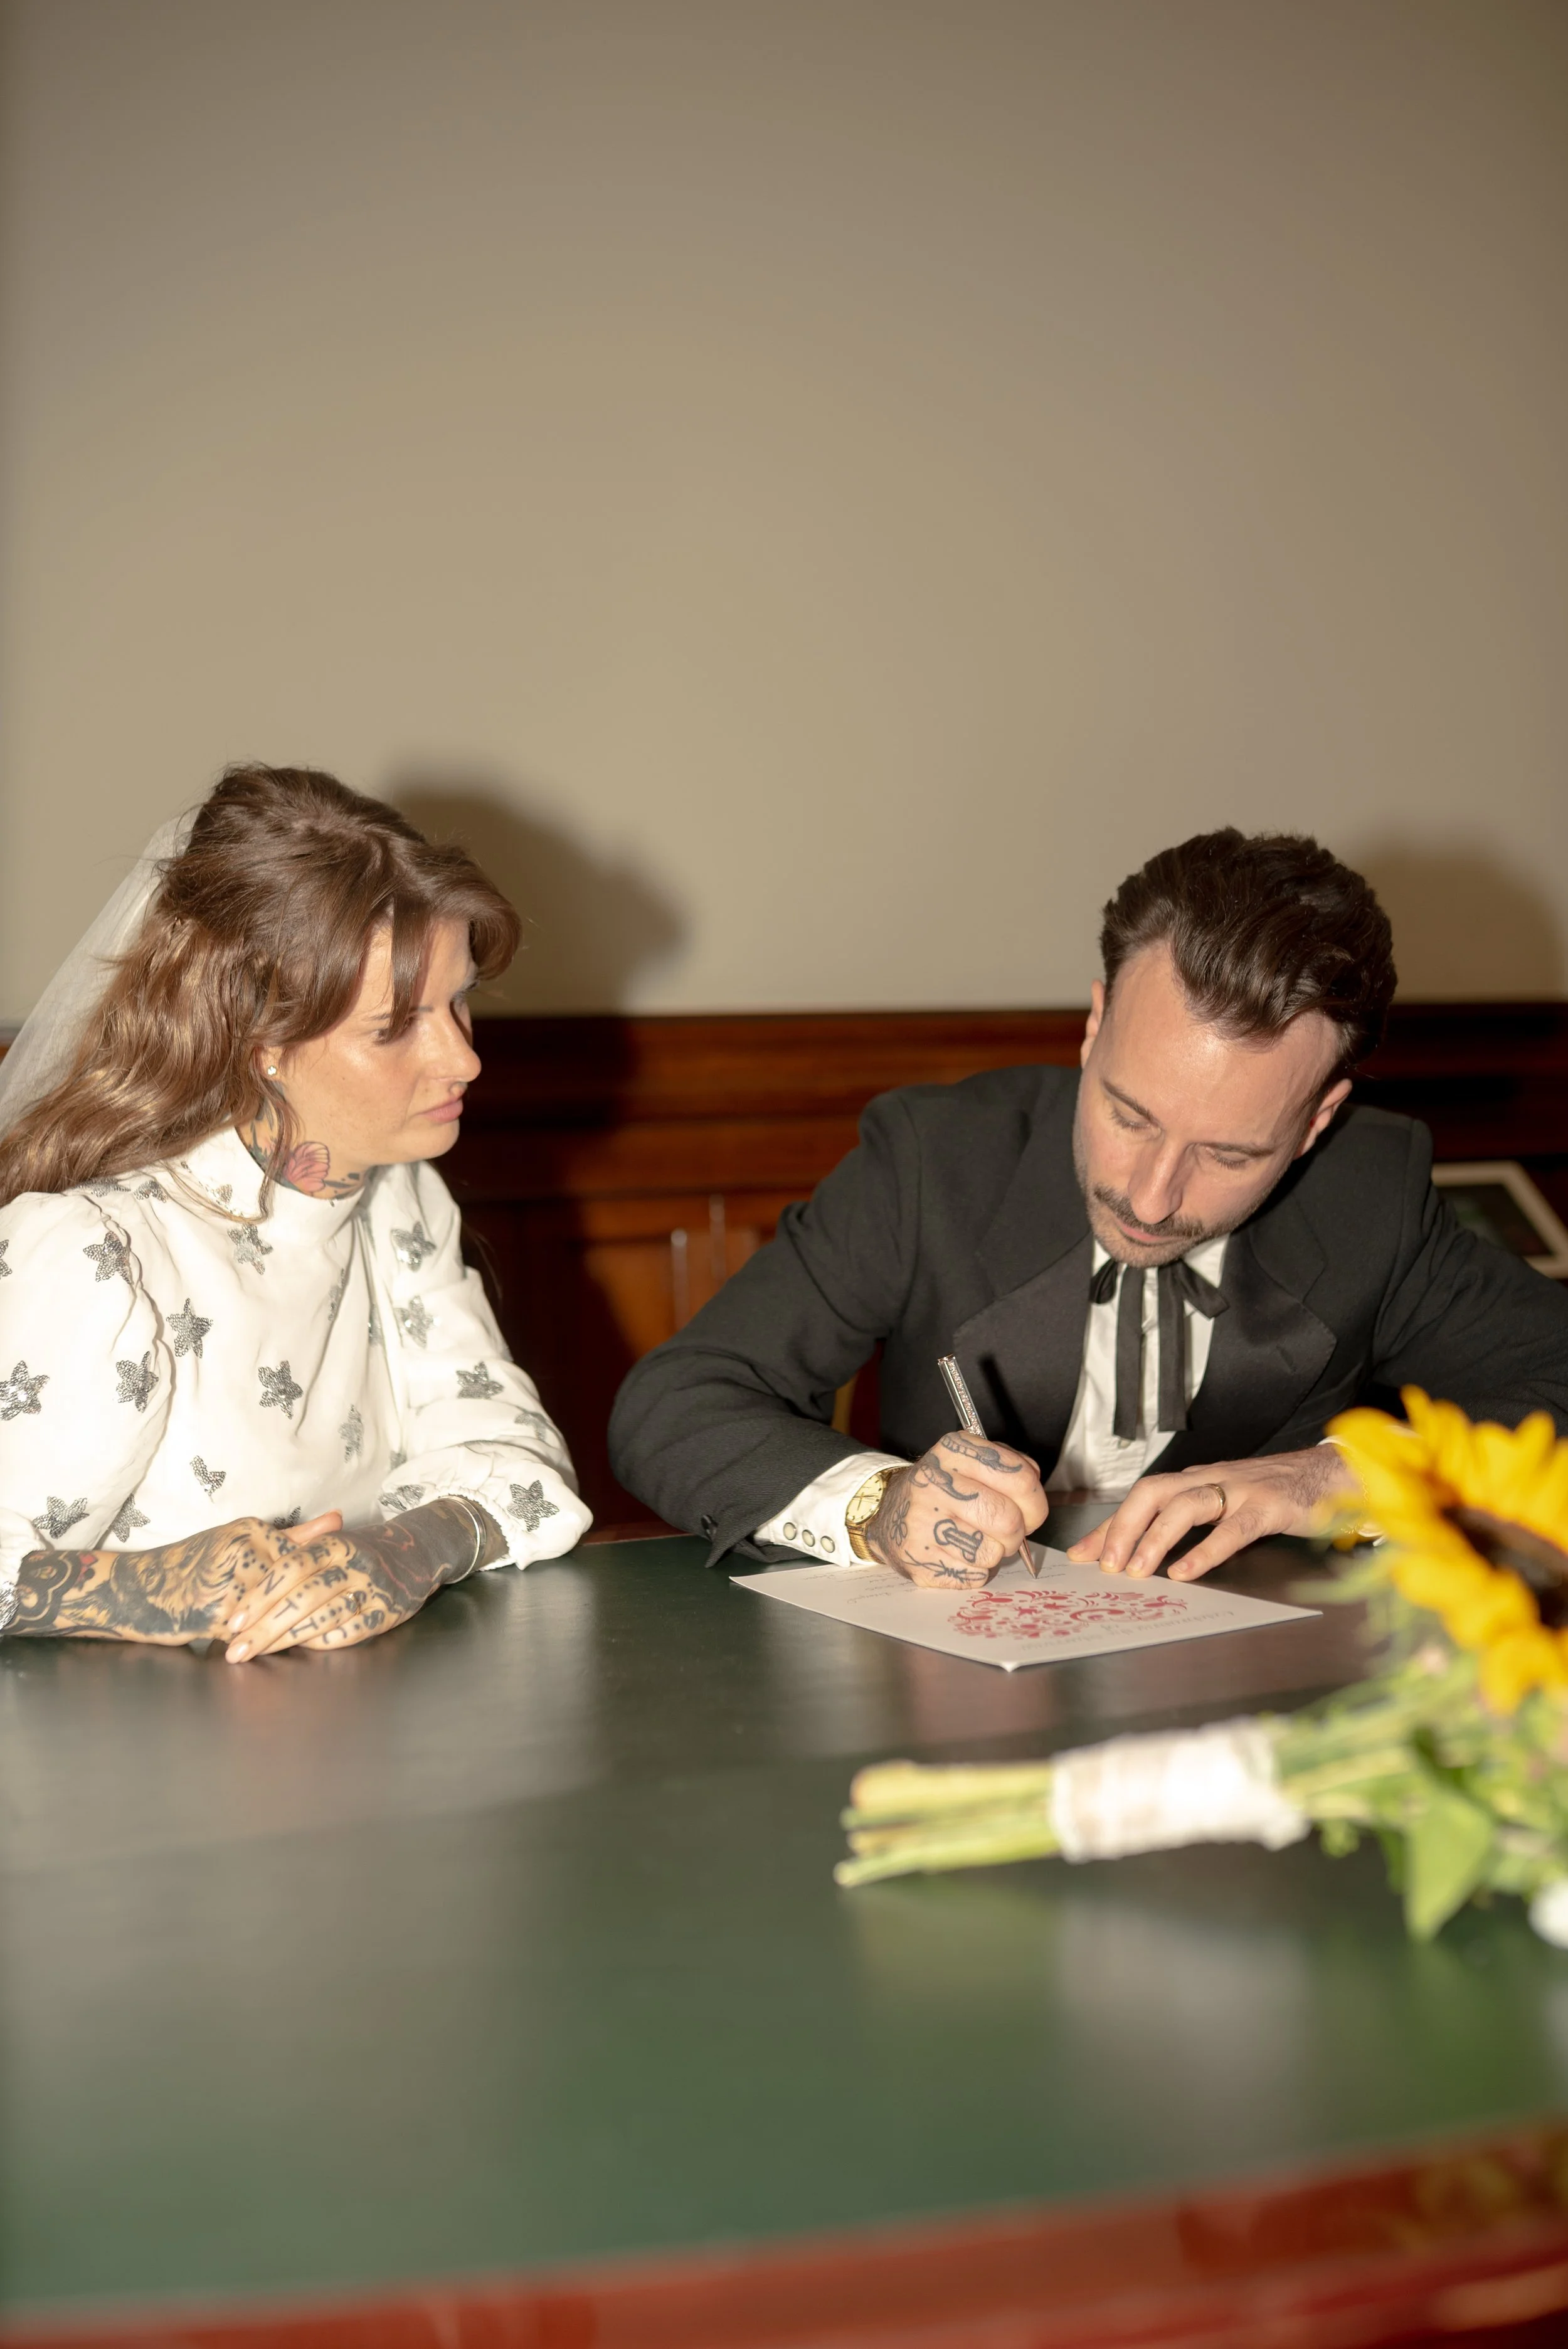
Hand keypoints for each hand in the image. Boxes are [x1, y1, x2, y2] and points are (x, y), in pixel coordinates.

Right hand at [10, 1512, 344, 1642]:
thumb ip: (294, 1536)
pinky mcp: (218, 1617)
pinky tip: (292, 1648)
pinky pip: (258, 1632)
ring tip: (328, 1632)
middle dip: (323, 1603)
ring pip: (281, 1610)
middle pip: (298, 1585)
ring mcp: (230, 1585)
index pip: (304, 1557)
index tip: (354, 1588)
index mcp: (249, 1531)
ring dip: (303, 1625)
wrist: (137, 1591)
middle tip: (355, 1612)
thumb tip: (340, 1520)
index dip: (327, 1577)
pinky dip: (275, 1641)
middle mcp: (242, 1552)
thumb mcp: (242, 1542)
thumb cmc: (194, 1566)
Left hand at [225, 1497, 499, 1660]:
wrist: (416, 1552)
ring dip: (285, 1639)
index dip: (260, 1596)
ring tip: (256, 1654)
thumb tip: (245, 1577)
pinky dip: (322, 1642)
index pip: (290, 1569)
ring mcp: (371, 1589)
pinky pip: (349, 1632)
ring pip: (323, 1617)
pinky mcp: (386, 1613)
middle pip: (302, 1598)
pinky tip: (300, 1650)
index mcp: (333, 1544)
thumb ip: (294, 1554)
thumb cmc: (359, 1552)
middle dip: (264, 1627)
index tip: (234, 1621)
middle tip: (234, 1650)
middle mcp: (352, 1565)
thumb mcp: (330, 1542)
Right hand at [867, 1432, 1046, 1588]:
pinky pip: (973, 1575)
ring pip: (992, 1553)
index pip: (1021, 1479)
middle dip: (1016, 1533)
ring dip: (994, 1553)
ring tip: (975, 1540)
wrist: (890, 1515)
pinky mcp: (918, 1560)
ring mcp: (922, 1523)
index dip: (1035, 1502)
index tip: (1028, 1509)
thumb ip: (1010, 1467)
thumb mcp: (971, 1461)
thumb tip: (1034, 1494)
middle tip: (1005, 1531)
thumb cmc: (943, 1489)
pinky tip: (955, 1554)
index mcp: (954, 1451)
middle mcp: (933, 1483)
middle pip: (1009, 1521)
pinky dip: (974, 1570)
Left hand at [1066, 1447, 1356, 1581]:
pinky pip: (1231, 1528)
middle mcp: (1209, 1479)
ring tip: (1137, 1570)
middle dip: (1121, 1527)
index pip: (1140, 1498)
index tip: (1081, 1555)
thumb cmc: (1272, 1494)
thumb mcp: (1223, 1505)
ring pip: (1185, 1506)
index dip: (1109, 1526)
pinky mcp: (1268, 1506)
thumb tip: (1145, 1552)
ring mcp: (1238, 1490)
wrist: (1331, 1475)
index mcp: (1195, 1481)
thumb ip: (1189, 1524)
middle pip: (1151, 1493)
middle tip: (1105, 1565)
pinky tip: (1185, 1571)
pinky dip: (1204, 1550)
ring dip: (1155, 1538)